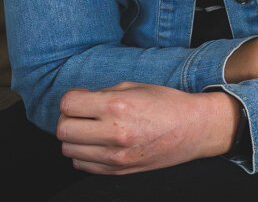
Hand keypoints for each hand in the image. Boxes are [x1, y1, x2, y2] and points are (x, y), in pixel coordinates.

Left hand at [55, 82, 237, 173]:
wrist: (193, 129)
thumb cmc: (167, 104)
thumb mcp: (135, 87)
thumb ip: (103, 93)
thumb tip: (78, 101)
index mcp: (118, 106)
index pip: (69, 104)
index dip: (71, 99)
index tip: (79, 98)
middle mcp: (114, 132)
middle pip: (63, 129)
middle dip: (68, 118)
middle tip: (81, 114)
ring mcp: (115, 156)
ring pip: (68, 150)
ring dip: (75, 138)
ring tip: (91, 129)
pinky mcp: (117, 170)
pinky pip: (81, 165)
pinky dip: (84, 154)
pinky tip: (98, 144)